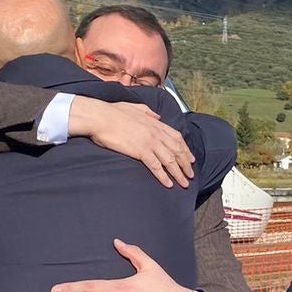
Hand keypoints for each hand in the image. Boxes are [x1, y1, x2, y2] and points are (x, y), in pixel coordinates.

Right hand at [68, 98, 194, 187]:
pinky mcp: (141, 151)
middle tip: (191, 175)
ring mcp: (149, 142)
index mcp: (155, 123)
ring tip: (184, 183)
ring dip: (179, 173)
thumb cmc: (113, 112)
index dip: (186, 149)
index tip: (191, 159)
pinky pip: (156, 166)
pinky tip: (169, 184)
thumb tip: (157, 116)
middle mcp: (156, 133)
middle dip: (186, 164)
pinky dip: (164, 176)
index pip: (177, 137)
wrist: (100, 117)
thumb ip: (148, 112)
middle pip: (177, 150)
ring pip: (170, 160)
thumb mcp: (135, 107)